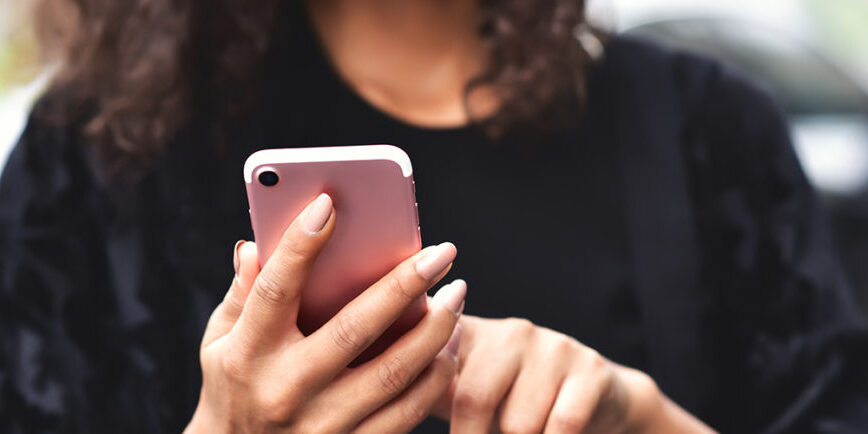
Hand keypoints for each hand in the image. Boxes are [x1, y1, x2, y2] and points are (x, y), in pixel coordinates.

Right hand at [186, 194, 466, 432]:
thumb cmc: (232, 389)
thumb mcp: (219, 343)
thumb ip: (243, 294)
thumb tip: (256, 243)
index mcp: (247, 355)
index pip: (276, 290)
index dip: (300, 245)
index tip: (329, 204)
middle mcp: (285, 390)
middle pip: (354, 330)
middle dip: (404, 286)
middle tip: (441, 252)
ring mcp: (321, 426)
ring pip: (393, 374)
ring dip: (435, 331)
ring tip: (456, 295)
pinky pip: (406, 414)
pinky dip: (435, 377)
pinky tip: (448, 345)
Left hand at [434, 316, 713, 433]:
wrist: (598, 398)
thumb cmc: (514, 401)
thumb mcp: (467, 390)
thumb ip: (427, 387)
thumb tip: (381, 396)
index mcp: (473, 332)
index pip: (434, 354)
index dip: (420, 390)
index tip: (409, 410)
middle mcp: (512, 331)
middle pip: (472, 397)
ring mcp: (553, 346)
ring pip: (518, 422)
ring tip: (515, 432)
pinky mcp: (589, 369)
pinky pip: (561, 426)